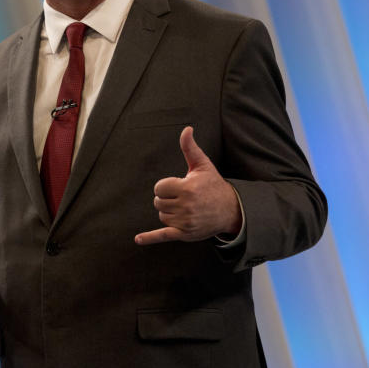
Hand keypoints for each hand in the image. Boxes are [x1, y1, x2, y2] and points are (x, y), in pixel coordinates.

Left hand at [135, 127, 241, 245]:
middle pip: (158, 202)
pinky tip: (138, 239)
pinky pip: (163, 235)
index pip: (159, 188)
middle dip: (166, 199)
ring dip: (168, 212)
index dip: (166, 186)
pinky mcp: (185, 234)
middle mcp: (186, 206)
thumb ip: (190, 148)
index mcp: (187, 188)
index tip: (178, 186)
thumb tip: (186, 129)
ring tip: (184, 208)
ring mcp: (185, 222)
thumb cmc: (213, 185)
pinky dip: (150, 238)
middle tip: (182, 198)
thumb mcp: (202, 165)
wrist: (230, 209)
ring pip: (161, 216)